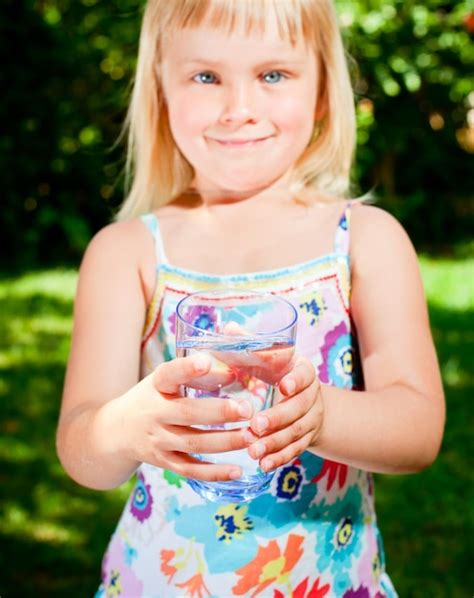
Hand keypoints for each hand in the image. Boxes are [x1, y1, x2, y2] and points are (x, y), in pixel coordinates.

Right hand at [116, 354, 254, 481]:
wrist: (116, 431)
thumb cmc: (152, 397)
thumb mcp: (164, 380)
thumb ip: (194, 375)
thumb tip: (234, 371)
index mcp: (156, 386)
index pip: (169, 374)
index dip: (186, 368)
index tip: (206, 361)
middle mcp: (154, 413)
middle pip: (188, 414)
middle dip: (220, 412)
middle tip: (247, 409)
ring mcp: (158, 440)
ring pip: (194, 444)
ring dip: (225, 442)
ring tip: (251, 437)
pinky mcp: (164, 461)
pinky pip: (191, 470)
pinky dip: (214, 473)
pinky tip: (237, 470)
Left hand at [246, 356, 322, 470]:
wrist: (306, 398)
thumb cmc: (279, 371)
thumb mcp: (271, 357)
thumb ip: (252, 347)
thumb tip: (229, 329)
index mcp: (305, 371)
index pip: (305, 375)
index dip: (296, 380)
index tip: (284, 386)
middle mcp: (313, 396)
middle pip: (299, 408)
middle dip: (278, 418)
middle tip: (256, 425)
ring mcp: (312, 420)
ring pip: (296, 433)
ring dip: (275, 443)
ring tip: (253, 450)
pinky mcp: (306, 440)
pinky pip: (295, 451)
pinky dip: (279, 458)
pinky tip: (263, 464)